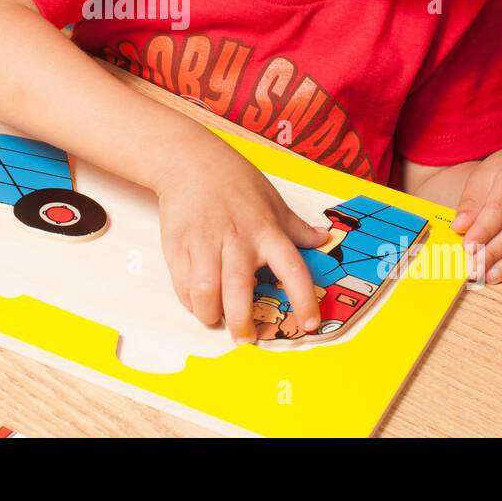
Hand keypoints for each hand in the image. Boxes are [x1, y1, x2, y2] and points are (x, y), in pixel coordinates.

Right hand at [153, 136, 328, 343]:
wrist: (189, 161)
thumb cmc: (234, 179)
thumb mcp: (272, 199)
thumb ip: (296, 226)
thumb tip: (323, 238)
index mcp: (266, 231)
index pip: (292, 270)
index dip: (303, 300)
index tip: (310, 324)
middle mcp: (237, 240)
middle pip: (239, 291)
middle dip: (243, 324)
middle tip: (246, 339)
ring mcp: (205, 244)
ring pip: (205, 294)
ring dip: (211, 315)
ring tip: (217, 319)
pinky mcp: (178, 247)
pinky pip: (183, 286)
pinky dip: (191, 302)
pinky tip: (199, 301)